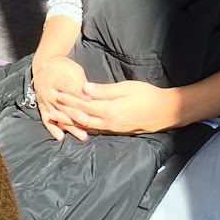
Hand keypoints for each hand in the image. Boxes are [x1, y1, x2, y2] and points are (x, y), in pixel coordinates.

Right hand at [32, 55, 90, 141]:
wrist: (45, 68)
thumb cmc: (64, 69)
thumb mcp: (74, 70)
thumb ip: (81, 83)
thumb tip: (91, 94)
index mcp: (57, 79)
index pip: (68, 86)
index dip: (78, 93)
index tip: (88, 99)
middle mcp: (49, 91)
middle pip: (63, 104)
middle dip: (75, 114)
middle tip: (86, 121)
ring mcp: (45, 101)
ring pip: (57, 115)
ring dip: (69, 125)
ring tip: (82, 134)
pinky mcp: (43, 108)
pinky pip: (47, 120)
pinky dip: (53, 129)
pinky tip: (60, 137)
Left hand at [55, 79, 179, 135]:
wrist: (166, 112)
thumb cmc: (147, 96)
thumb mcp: (125, 88)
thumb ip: (104, 90)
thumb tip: (84, 88)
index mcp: (108, 110)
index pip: (83, 105)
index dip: (69, 100)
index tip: (57, 94)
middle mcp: (108, 123)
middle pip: (82, 119)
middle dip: (66, 114)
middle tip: (52, 109)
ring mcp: (113, 129)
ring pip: (88, 126)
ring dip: (73, 122)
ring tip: (61, 119)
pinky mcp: (117, 131)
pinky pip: (96, 130)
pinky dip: (85, 126)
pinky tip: (80, 124)